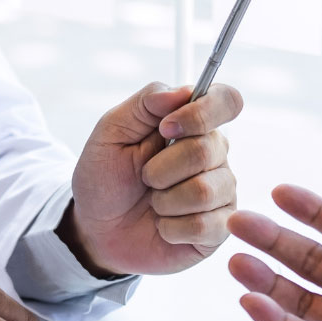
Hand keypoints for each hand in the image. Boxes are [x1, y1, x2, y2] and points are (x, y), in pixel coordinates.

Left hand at [64, 82, 242, 275]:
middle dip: (161, 168)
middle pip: (207, 149)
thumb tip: (184, 91)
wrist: (96, 229)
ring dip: (164, 200)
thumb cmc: (105, 178)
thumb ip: (144, 104)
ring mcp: (220, 192)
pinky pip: (203, 226)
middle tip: (144, 177)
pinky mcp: (217, 228)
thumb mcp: (111, 132)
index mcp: (193, 124)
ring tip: (153, 203)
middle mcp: (214, 155)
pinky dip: (171, 227)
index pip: (226, 101)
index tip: (165, 128)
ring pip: (204, 191)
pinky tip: (162, 226)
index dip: (202, 112)